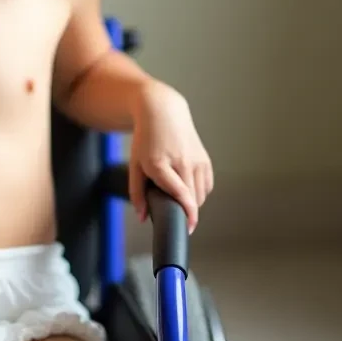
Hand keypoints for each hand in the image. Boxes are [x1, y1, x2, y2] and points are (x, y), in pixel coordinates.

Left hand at [129, 82, 212, 229]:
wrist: (162, 113)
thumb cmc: (146, 139)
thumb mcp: (135, 164)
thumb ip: (137, 193)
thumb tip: (142, 217)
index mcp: (160, 164)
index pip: (180, 193)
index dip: (186, 213)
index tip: (187, 227)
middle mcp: (182, 162)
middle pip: (192, 199)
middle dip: (185, 212)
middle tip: (175, 214)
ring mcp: (196, 160)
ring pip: (200, 195)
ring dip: (192, 202)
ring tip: (177, 197)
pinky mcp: (205, 159)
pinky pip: (206, 186)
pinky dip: (199, 192)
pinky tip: (187, 187)